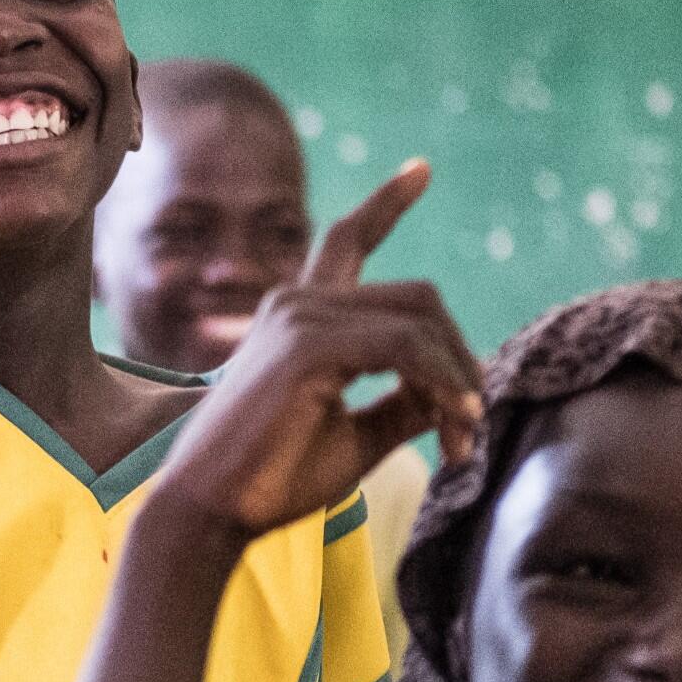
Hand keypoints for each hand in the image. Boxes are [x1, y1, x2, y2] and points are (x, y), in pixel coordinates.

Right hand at [152, 163, 480, 546]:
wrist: (210, 513)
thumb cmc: (272, 480)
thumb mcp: (355, 436)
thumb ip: (402, 405)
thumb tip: (457, 393)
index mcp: (300, 317)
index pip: (345, 240)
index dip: (387, 203)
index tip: (422, 169)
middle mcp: (296, 301)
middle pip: (417, 297)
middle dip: (459, 358)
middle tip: (471, 426)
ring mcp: (298, 316)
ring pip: (419, 321)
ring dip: (456, 382)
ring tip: (462, 440)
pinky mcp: (305, 345)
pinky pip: (406, 349)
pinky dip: (442, 385)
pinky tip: (452, 425)